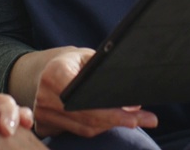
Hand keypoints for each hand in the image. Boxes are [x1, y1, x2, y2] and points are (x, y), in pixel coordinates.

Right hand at [31, 47, 157, 137]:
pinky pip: (78, 132)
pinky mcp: (44, 126)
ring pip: (85, 128)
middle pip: (88, 118)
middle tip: (147, 119)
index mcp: (54, 74)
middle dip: (119, 119)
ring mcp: (42, 114)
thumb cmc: (70, 62)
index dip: (112, 111)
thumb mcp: (86, 57)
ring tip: (135, 119)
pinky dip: (97, 128)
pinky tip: (112, 121)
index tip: (136, 117)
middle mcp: (45, 97)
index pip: (86, 98)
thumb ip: (105, 73)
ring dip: (111, 125)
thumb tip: (133, 101)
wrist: (42, 71)